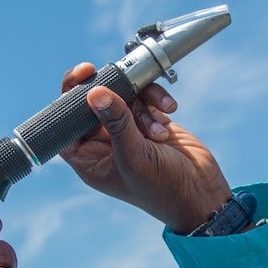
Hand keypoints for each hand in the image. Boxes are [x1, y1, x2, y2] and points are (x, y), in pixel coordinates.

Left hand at [57, 63, 232, 232]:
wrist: (201, 192)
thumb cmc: (162, 188)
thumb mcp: (134, 156)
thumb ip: (115, 123)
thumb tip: (94, 92)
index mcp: (90, 158)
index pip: (66, 125)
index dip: (66, 99)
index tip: (81, 76)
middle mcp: (105, 142)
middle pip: (93, 104)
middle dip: (110, 90)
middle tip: (117, 74)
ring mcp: (128, 130)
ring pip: (122, 96)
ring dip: (141, 103)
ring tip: (158, 126)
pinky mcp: (149, 120)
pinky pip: (144, 97)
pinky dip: (155, 100)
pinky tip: (169, 111)